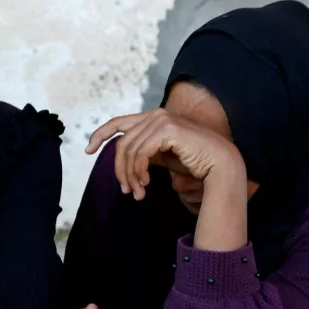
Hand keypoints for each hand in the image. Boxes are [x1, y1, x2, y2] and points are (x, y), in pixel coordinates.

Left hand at [85, 109, 242, 200]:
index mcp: (154, 118)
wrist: (221, 165)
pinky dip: (139, 171)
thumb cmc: (194, 163)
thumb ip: (144, 152)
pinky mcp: (168, 129)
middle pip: (122, 143)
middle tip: (127, 191)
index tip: (87, 150)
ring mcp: (162, 120)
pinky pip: (140, 154)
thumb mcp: (163, 156)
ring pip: (129, 150)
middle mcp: (156, 115)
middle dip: (120, 170)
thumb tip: (124, 161)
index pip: (118, 123)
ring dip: (130, 176)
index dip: (100, 134)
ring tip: (138, 193)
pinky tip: (146, 184)